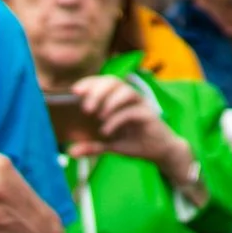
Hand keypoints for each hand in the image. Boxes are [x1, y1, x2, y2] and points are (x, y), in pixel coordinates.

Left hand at [67, 76, 196, 192]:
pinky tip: (106, 130)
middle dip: (97, 91)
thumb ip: (92, 146)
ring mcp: (140, 104)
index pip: (104, 82)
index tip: (74, 91)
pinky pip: (132, 111)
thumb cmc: (134, 142)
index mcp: (118, 99)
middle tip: (85, 108)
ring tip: (98, 116)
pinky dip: (116, 119)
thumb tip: (71, 152)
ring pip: (126, 91)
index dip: (90, 82)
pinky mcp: (148, 115)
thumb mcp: (110, 145)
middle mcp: (130, 97)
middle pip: (114, 81)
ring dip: (109, 101)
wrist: (160, 152)